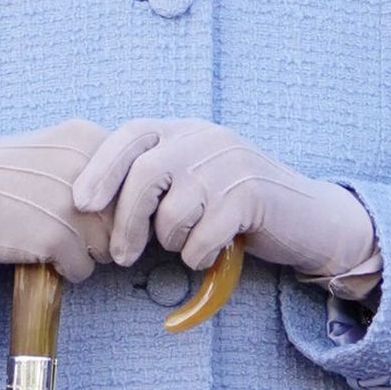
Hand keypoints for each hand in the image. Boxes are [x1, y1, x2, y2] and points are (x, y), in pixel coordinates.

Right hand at [0, 122, 118, 286]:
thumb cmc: (5, 175)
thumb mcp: (55, 149)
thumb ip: (97, 166)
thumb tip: (138, 203)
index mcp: (88, 139)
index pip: (134, 183)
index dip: (118, 203)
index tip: (93, 209)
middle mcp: (86, 168)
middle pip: (125, 218)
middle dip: (104, 230)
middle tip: (68, 226)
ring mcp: (73, 205)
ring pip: (109, 248)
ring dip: (86, 252)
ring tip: (53, 238)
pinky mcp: (57, 238)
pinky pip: (83, 269)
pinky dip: (64, 269)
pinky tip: (40, 252)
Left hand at [73, 119, 379, 286]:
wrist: (309, 219)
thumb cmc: (237, 208)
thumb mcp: (193, 181)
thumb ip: (154, 181)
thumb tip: (89, 202)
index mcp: (185, 132)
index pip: (132, 136)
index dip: (101, 168)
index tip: (81, 203)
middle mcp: (206, 139)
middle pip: (146, 175)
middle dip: (126, 222)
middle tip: (121, 257)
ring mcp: (231, 164)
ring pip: (174, 211)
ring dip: (170, 242)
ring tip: (186, 246)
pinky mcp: (252, 195)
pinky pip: (204, 234)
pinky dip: (198, 254)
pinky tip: (209, 254)